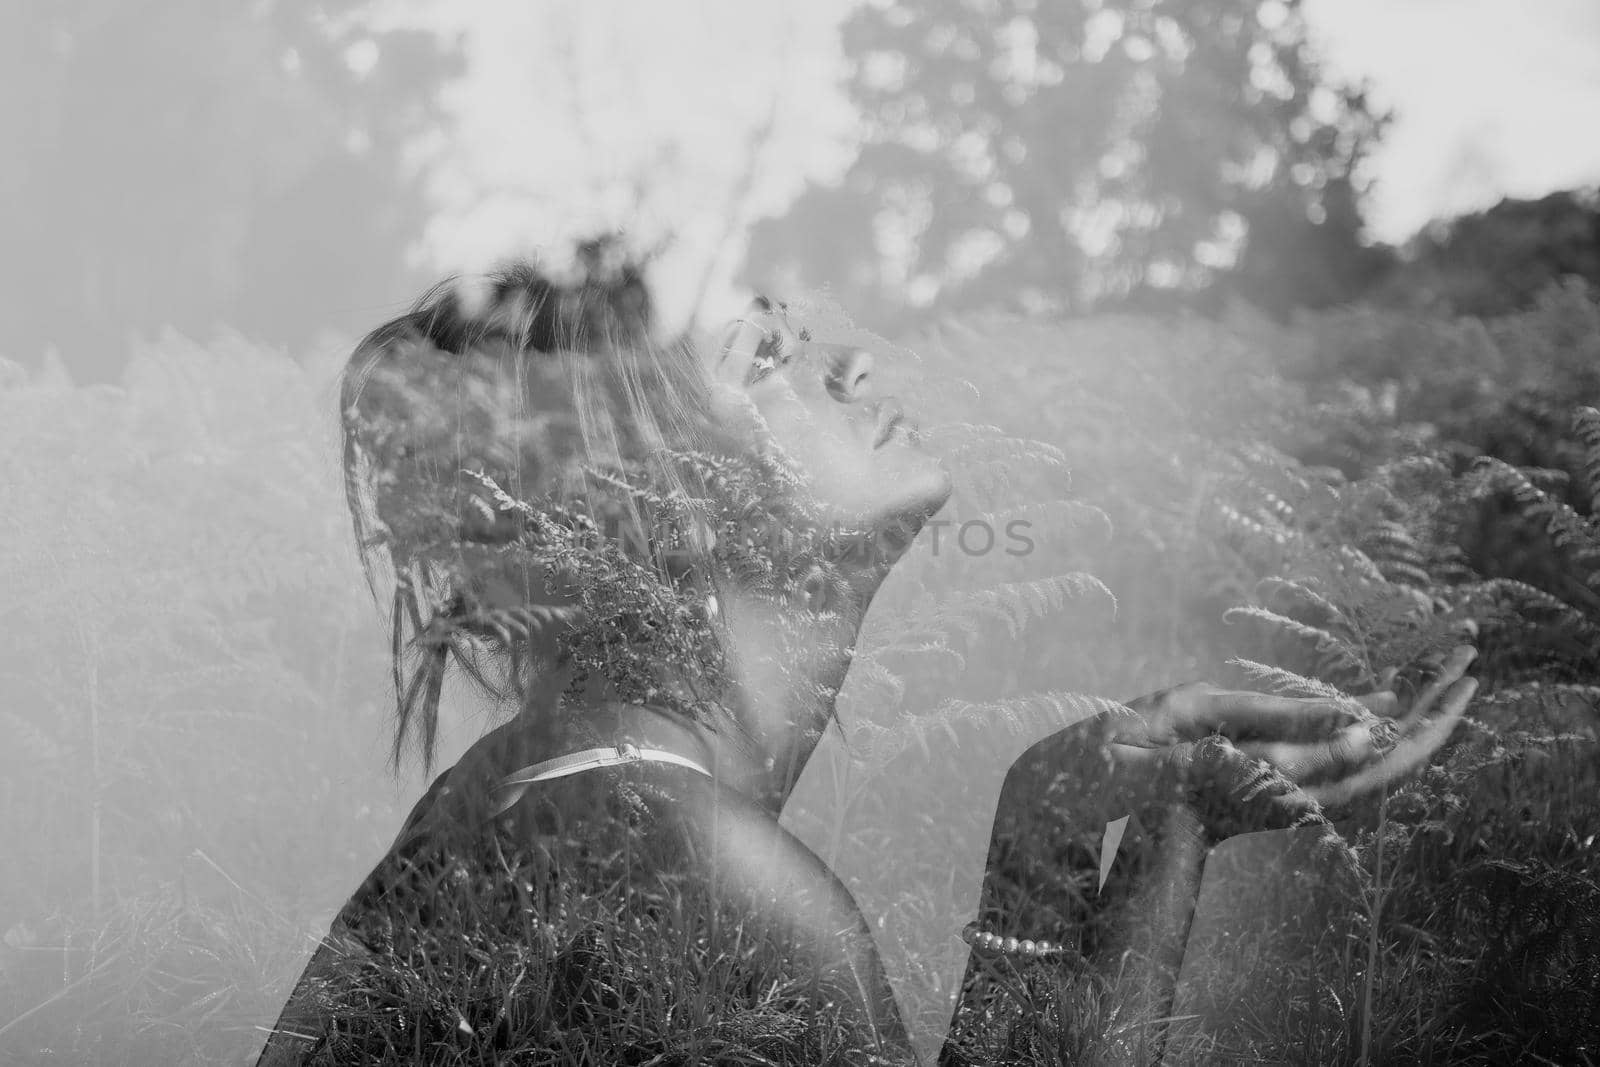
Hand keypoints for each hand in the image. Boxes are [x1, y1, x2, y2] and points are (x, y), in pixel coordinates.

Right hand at [1107, 646, 1477, 842]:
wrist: (1091, 791)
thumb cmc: (1140, 751)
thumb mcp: (1208, 722)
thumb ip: (1289, 726)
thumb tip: (1369, 725)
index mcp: (1294, 783)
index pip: (1388, 757)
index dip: (1432, 718)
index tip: (1465, 674)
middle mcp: (1299, 793)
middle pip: (1390, 758)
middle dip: (1433, 710)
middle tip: (1469, 659)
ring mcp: (1286, 790)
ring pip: (1368, 757)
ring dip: (1405, 717)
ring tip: (1437, 675)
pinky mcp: (1269, 781)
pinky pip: (1339, 757)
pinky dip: (1368, 726)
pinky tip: (1376, 704)